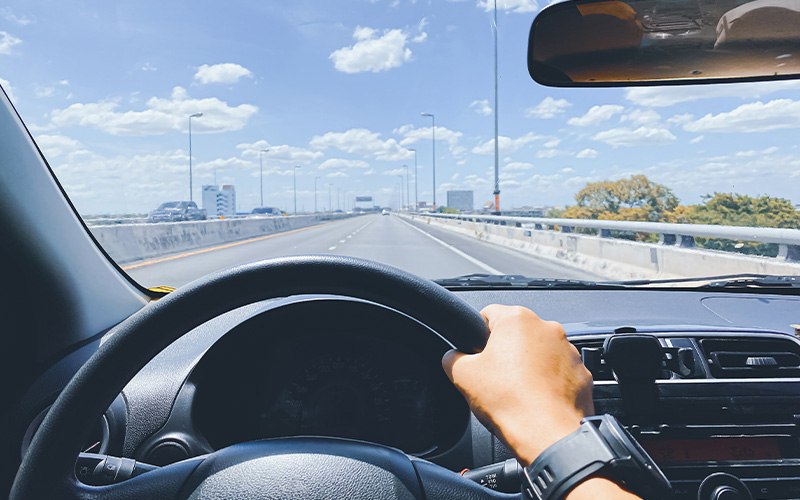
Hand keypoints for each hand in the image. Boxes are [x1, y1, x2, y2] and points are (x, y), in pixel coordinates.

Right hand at [442, 304, 593, 465]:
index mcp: (517, 319)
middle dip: (505, 352)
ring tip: (517, 392)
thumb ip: (452, 358)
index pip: (488, 314)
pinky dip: (548, 382)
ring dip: (528, 366)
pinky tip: (536, 399)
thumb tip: (453, 357)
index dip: (476, 335)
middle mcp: (547, 328)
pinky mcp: (582, 373)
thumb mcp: (463, 376)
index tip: (475, 354)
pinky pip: (559, 372)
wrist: (549, 436)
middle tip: (494, 378)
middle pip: (516, 334)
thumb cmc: (512, 402)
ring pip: (539, 352)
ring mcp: (568, 350)